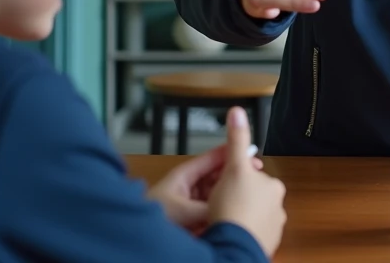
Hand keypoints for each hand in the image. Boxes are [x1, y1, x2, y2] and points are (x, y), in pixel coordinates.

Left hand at [146, 126, 264, 233]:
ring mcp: (191, 201)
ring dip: (228, 195)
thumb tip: (230, 206)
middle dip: (234, 176)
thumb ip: (209, 206)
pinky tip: (231, 214)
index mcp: (185, 175)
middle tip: (253, 177)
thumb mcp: (183, 210)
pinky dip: (221, 211)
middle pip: (217, 176)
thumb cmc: (150, 217)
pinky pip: (212, 210)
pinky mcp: (193, 217)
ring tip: (245, 196)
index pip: (212, 158)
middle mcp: (190, 186)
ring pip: (217, 193)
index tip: (249, 153)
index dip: (231, 154)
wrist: (136, 235)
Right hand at [208, 107, 287, 257]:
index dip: (234, 179)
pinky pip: (250, 235)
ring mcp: (272, 229)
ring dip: (239, 217)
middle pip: (252, 197)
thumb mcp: (233, 167)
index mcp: (274, 187)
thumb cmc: (233, 208)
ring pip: (251, 217)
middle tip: (221, 204)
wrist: (233, 247)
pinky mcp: (264, 246)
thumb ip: (237, 139)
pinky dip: (241, 233)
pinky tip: (229, 232)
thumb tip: (238, 110)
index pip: (253, 176)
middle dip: (237, 199)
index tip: (224, 186)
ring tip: (224, 220)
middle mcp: (278, 208)